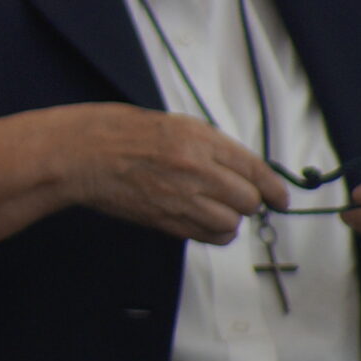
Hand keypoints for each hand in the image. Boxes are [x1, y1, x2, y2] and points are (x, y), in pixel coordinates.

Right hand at [57, 103, 289, 243]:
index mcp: (197, 139)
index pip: (254, 168)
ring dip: (230, 218)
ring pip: (232, 223)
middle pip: (248, 199)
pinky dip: (214, 233)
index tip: (280, 197)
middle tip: (239, 197)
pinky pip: (209, 237)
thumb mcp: (170, 123)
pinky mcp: (167, 222)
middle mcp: (195, 170)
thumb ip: (206, 144)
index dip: (274, 187)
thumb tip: (236, 166)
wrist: (79, 154)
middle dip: (248, 200)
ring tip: (216, 208)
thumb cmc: (115, 132)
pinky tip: (204, 221)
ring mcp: (181, 199)